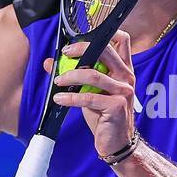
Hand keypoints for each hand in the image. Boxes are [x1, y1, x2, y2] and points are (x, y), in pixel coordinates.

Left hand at [51, 32, 136, 157]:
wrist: (116, 142)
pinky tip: (59, 98)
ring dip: (71, 76)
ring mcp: (124, 91)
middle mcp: (127, 77)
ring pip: (93, 75)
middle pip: (105, 51)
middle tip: (64, 55)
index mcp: (124, 69)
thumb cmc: (104, 115)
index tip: (78, 41)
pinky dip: (71, 97)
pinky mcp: (117, 106)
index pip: (122, 41)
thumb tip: (50, 63)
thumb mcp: (89, 92)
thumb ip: (74, 75)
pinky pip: (89, 97)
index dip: (103, 34)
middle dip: (81, 49)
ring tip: (58, 81)